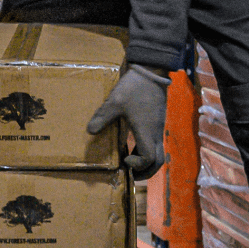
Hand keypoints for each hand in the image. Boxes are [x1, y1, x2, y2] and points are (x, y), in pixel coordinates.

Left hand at [87, 64, 170, 179]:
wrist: (151, 73)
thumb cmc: (134, 88)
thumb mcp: (115, 102)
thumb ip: (102, 117)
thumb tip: (90, 131)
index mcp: (147, 132)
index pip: (150, 158)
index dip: (138, 164)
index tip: (125, 160)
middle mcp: (156, 133)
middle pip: (158, 162)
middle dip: (146, 172)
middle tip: (132, 174)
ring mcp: (158, 128)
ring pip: (158, 153)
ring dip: (147, 163)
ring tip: (131, 163)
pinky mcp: (158, 123)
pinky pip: (155, 144)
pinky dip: (146, 151)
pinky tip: (132, 147)